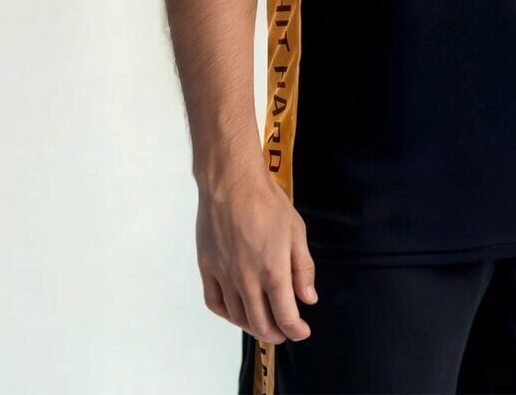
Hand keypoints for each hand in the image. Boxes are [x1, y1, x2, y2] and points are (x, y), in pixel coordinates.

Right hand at [195, 157, 317, 343]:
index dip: (296, 330)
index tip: (302, 332)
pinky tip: (236, 311)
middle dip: (276, 334)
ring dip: (252, 326)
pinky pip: (215, 302)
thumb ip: (303, 268)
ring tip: (263, 323)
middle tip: (284, 332)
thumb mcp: (296, 230)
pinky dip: (227, 314)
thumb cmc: (267, 201)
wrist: (232, 181)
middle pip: (260, 323)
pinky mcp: (207, 267)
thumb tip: (308, 298)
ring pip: (237, 317)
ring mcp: (224, 275)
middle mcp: (246, 279)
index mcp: (273, 270)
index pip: (285, 316)